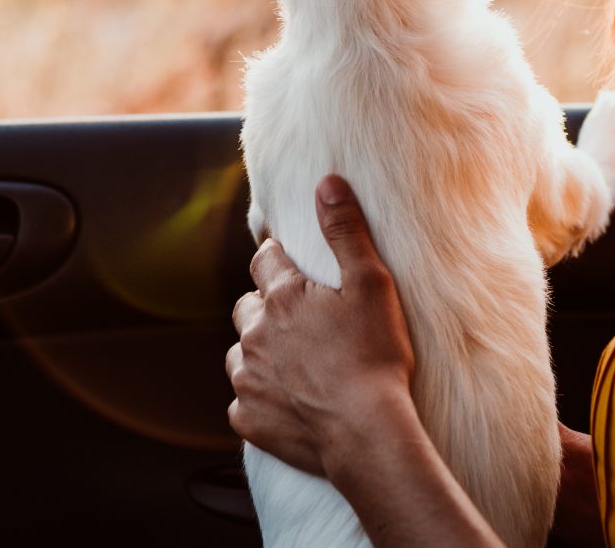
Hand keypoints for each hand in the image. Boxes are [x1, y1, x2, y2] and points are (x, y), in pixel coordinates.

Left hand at [226, 176, 417, 483]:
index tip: (294, 264)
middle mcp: (253, 334)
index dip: (280, 258)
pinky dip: (260, 396)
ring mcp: (246, 378)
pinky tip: (287, 399)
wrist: (367, 431)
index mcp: (281, 297)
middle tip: (299, 315)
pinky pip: (243, 401)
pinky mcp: (248, 418)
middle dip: (266, 304)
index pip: (265, 260)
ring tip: (293, 359)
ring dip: (258, 350)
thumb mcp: (371, 282)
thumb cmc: (375, 355)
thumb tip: (327, 182)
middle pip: (246, 306)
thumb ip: (345, 230)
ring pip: (239, 352)